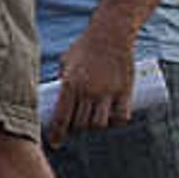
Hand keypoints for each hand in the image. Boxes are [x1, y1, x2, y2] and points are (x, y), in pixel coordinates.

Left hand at [48, 30, 138, 144]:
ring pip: (100, 124)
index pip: (61, 118)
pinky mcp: (125, 91)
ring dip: (94, 128)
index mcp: (70, 84)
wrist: (111, 34)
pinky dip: (116, 123)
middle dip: (75, 130)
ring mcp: (108, 93)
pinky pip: (121, 116)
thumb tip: (53, 96)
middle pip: (80, 124)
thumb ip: (61, 78)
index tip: (55, 143)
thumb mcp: (66, 61)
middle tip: (74, 128)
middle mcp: (88, 91)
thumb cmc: (84, 46)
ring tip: (91, 123)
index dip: (57, 134)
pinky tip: (112, 121)